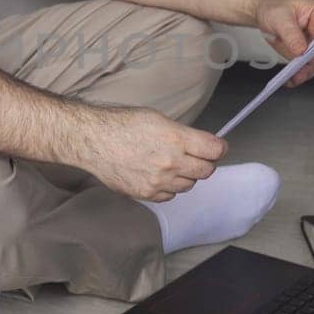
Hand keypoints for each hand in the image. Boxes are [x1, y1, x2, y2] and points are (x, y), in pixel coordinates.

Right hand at [76, 106, 227, 201]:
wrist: (94, 141)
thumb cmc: (123, 124)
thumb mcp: (158, 118)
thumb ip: (183, 134)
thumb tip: (202, 145)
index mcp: (176, 139)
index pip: (214, 150)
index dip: (219, 148)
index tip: (217, 148)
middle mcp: (171, 162)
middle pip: (206, 170)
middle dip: (205, 162)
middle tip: (197, 157)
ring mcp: (159, 181)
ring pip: (189, 185)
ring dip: (187, 175)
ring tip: (171, 164)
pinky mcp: (147, 194)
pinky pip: (170, 195)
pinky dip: (170, 187)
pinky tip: (159, 175)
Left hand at [255, 0, 313, 88]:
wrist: (267, 11)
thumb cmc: (276, 7)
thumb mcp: (280, 17)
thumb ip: (291, 33)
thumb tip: (301, 50)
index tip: (311, 57)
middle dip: (312, 64)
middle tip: (300, 73)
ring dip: (306, 72)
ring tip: (294, 78)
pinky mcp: (307, 53)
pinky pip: (307, 66)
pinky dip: (299, 74)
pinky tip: (290, 79)